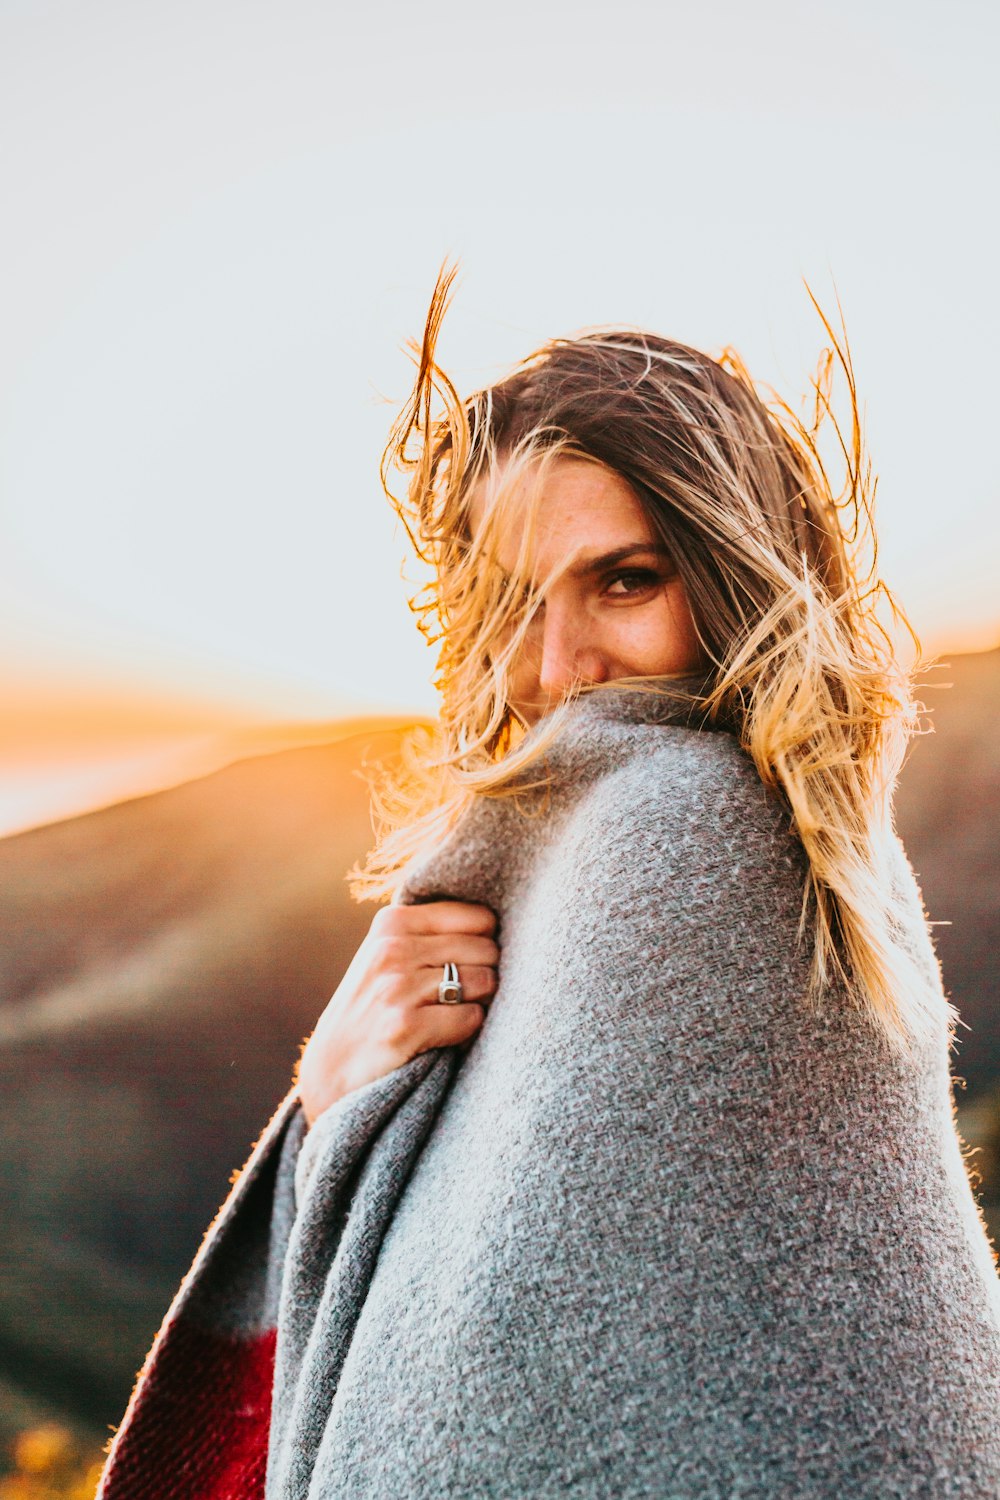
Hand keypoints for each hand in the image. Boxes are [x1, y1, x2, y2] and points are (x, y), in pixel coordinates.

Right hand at [295, 900, 498, 1126]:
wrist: (332, 1069)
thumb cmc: (374, 1007)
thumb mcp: (388, 955)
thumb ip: (431, 932)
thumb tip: (495, 922)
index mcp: (392, 922)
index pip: (480, 918)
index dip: (484, 945)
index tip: (464, 965)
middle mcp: (392, 949)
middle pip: (487, 950)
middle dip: (484, 976)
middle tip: (459, 997)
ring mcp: (397, 987)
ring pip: (484, 982)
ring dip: (477, 1004)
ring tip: (450, 1014)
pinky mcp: (405, 1026)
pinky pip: (471, 1018)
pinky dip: (467, 1031)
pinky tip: (443, 1036)